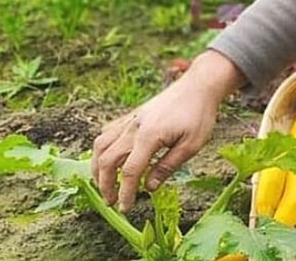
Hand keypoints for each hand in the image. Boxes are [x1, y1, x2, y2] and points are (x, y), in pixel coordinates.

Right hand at [91, 50, 244, 210]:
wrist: (198, 86)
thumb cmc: (198, 115)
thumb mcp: (191, 145)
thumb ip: (168, 167)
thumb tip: (149, 188)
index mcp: (149, 136)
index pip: (130, 171)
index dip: (125, 193)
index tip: (125, 208)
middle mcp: (133, 128)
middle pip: (107, 160)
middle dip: (105, 185)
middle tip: (112, 201)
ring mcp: (129, 120)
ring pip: (100, 146)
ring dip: (97, 167)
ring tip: (104, 184)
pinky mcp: (130, 116)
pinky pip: (106, 133)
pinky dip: (101, 149)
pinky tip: (108, 159)